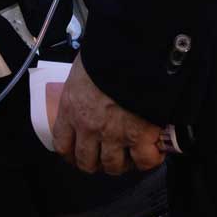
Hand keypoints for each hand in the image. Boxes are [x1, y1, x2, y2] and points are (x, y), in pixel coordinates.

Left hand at [53, 57, 164, 175]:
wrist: (132, 51)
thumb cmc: (106, 52)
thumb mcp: (83, 68)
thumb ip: (83, 85)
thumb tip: (90, 84)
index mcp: (71, 109)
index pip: (62, 144)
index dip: (71, 153)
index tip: (78, 153)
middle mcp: (89, 127)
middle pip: (86, 162)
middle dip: (96, 162)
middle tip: (106, 156)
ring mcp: (114, 134)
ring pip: (113, 166)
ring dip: (121, 164)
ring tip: (130, 156)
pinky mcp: (139, 136)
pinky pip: (144, 160)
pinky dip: (149, 159)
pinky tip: (153, 151)